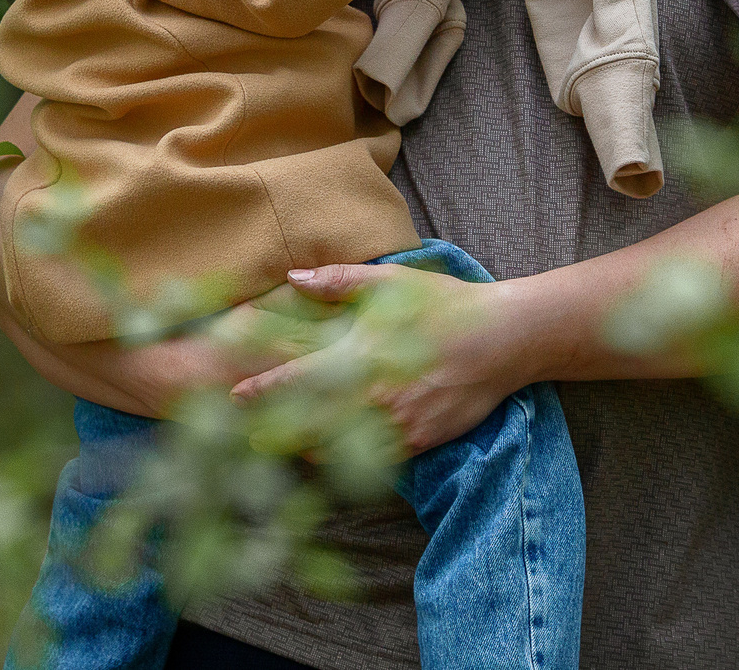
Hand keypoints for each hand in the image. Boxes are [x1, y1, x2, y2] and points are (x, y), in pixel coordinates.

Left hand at [227, 262, 531, 455]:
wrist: (503, 340)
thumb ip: (338, 283)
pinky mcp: (419, 442)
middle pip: (311, 423)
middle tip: (248, 435)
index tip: (235, 397)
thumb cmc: (443, 304)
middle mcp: (373, 396)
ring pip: (340, 448)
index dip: (264, 391)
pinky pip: (375, 459)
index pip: (299, 379)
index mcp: (360, 356)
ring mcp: (397, 424)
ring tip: (284, 448)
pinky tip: (333, 457)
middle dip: (277, 430)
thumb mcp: (390, 282)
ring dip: (308, 448)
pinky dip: (350, 460)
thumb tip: (293, 277)